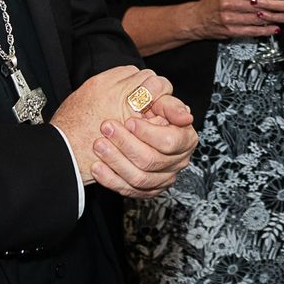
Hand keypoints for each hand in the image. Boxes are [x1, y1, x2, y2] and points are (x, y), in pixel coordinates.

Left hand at [51, 66, 196, 198]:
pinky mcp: (147, 190)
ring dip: (115, 161)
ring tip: (99, 145)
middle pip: (151, 160)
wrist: (130, 120)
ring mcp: (163, 178)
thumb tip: (185, 116)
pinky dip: (110, 179)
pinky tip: (97, 166)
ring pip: (139, 178)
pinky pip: (129, 190)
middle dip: (126, 144)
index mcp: (186, 138)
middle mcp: (178, 161)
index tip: (129, 121)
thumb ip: (166, 98)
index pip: (169, 142)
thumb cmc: (144, 104)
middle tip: (107, 128)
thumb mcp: (155, 92)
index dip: (147, 133)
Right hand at [190, 0, 276, 39]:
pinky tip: (273, 29)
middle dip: (273, 5)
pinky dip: (265, 30)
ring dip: (271, 18)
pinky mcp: (231, 31)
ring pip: (256, 18)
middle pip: (257, 4)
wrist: (196, 19)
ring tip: (282, 16)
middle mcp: (228, 4)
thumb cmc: (211, 4)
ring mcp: (230, 19)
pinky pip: (252, 31)